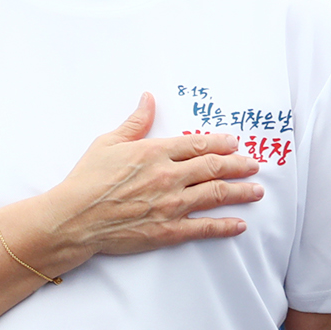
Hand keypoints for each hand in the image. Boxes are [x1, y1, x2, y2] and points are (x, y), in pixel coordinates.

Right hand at [24, 93, 262, 268]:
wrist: (73, 218)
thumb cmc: (87, 180)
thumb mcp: (108, 143)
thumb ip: (135, 122)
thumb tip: (148, 99)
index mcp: (155, 153)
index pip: (198, 144)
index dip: (221, 143)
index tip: (235, 143)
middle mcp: (169, 176)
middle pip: (214, 168)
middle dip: (239, 166)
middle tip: (254, 165)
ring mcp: (171, 204)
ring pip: (216, 195)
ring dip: (240, 192)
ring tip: (257, 190)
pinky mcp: (167, 230)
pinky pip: (203, 227)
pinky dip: (224, 226)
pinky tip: (239, 224)